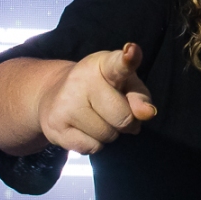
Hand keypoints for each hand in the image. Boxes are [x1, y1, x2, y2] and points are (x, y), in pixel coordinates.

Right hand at [35, 43, 156, 154]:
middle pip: (123, 117)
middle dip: (126, 122)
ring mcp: (66, 104)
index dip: (127, 59)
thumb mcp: (124, 85)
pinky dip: (94, 144)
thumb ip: (140, 96)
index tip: (131, 51)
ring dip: (109, 133)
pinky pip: (91, 148)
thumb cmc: (101, 89)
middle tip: (114, 112)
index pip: (117, 64)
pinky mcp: (56, 127)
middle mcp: (81, 80)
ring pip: (107, 136)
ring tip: (97, 119)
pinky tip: (84, 129)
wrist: (53, 96)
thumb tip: (147, 113)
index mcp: (103, 64)